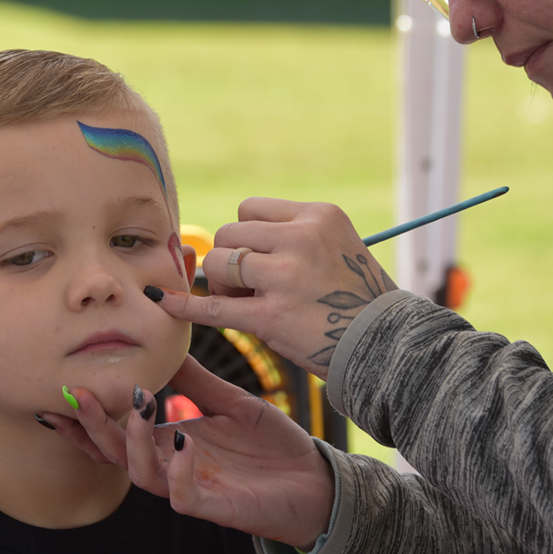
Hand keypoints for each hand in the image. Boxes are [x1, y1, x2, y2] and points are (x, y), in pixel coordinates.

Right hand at [41, 355, 334, 549]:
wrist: (313, 480)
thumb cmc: (271, 445)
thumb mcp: (230, 402)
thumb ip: (196, 381)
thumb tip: (166, 345)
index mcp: (171, 441)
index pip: (118, 433)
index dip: (87, 418)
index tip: (61, 390)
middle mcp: (173, 466)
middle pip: (116, 454)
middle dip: (93, 427)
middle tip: (78, 394)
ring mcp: (192, 487)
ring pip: (143, 474)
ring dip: (134, 441)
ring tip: (139, 405)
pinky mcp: (216, 507)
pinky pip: (183, 496)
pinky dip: (177, 470)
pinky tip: (181, 442)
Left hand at [146, 198, 396, 375]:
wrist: (388, 345)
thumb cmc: (360, 299)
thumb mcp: (339, 246)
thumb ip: (294, 235)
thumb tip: (234, 242)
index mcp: (318, 215)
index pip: (251, 208)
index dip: (246, 234)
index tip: (259, 258)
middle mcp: (301, 237)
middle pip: (230, 232)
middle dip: (230, 259)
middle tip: (249, 287)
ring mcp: (285, 276)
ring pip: (218, 263)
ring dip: (221, 285)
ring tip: (245, 303)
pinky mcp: (272, 316)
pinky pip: (213, 308)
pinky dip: (185, 306)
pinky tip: (164, 303)